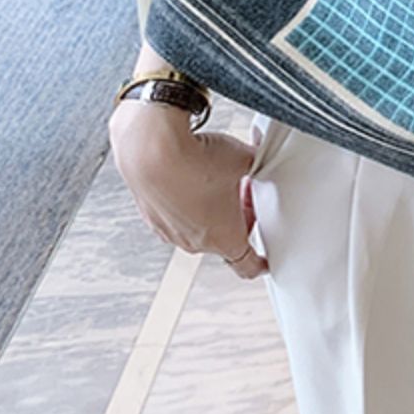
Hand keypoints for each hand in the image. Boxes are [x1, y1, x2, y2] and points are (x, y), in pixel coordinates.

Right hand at [107, 96, 268, 278]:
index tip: (265, 260)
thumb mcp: (243, 160)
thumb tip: (257, 159)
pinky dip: (184, 202)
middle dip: (237, 218)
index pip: (247, 266)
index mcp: (224, 239)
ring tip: (213, 180)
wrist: (150, 148)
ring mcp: (169, 231)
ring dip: (209, 210)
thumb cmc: (195, 161)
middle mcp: (194, 242)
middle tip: (243, 194)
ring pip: (198, 227)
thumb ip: (256, 165)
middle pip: (224, 239)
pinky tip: (188, 176)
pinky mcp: (149, 215)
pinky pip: (174, 215)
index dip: (260, 263)